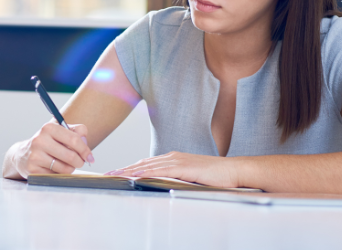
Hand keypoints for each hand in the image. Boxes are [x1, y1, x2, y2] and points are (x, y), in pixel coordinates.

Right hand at [12, 122, 94, 178]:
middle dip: (80, 162)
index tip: (90, 157)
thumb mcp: (60, 132)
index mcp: (48, 128)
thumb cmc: (48, 143)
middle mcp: (40, 140)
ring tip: (65, 164)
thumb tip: (85, 141)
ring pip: (65, 168)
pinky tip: (54, 169)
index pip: (74, 139)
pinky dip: (59, 175)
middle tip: (79, 162)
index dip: (85, 150)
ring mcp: (35, 156)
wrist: (23, 155)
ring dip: (70, 169)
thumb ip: (77, 132)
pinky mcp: (33, 170)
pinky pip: (56, 176)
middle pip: (71, 156)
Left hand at [105, 151, 241, 188]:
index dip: (129, 168)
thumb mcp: (190, 177)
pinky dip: (146, 173)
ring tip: (116, 176)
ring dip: (130, 171)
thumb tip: (161, 185)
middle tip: (108, 174)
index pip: (146, 164)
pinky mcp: (184, 167)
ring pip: (148, 166)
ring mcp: (177, 161)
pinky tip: (136, 176)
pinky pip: (160, 171)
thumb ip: (176, 178)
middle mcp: (172, 157)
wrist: (233, 171)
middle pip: (142, 163)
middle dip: (124, 169)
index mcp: (172, 158)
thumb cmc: (214, 176)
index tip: (116, 173)